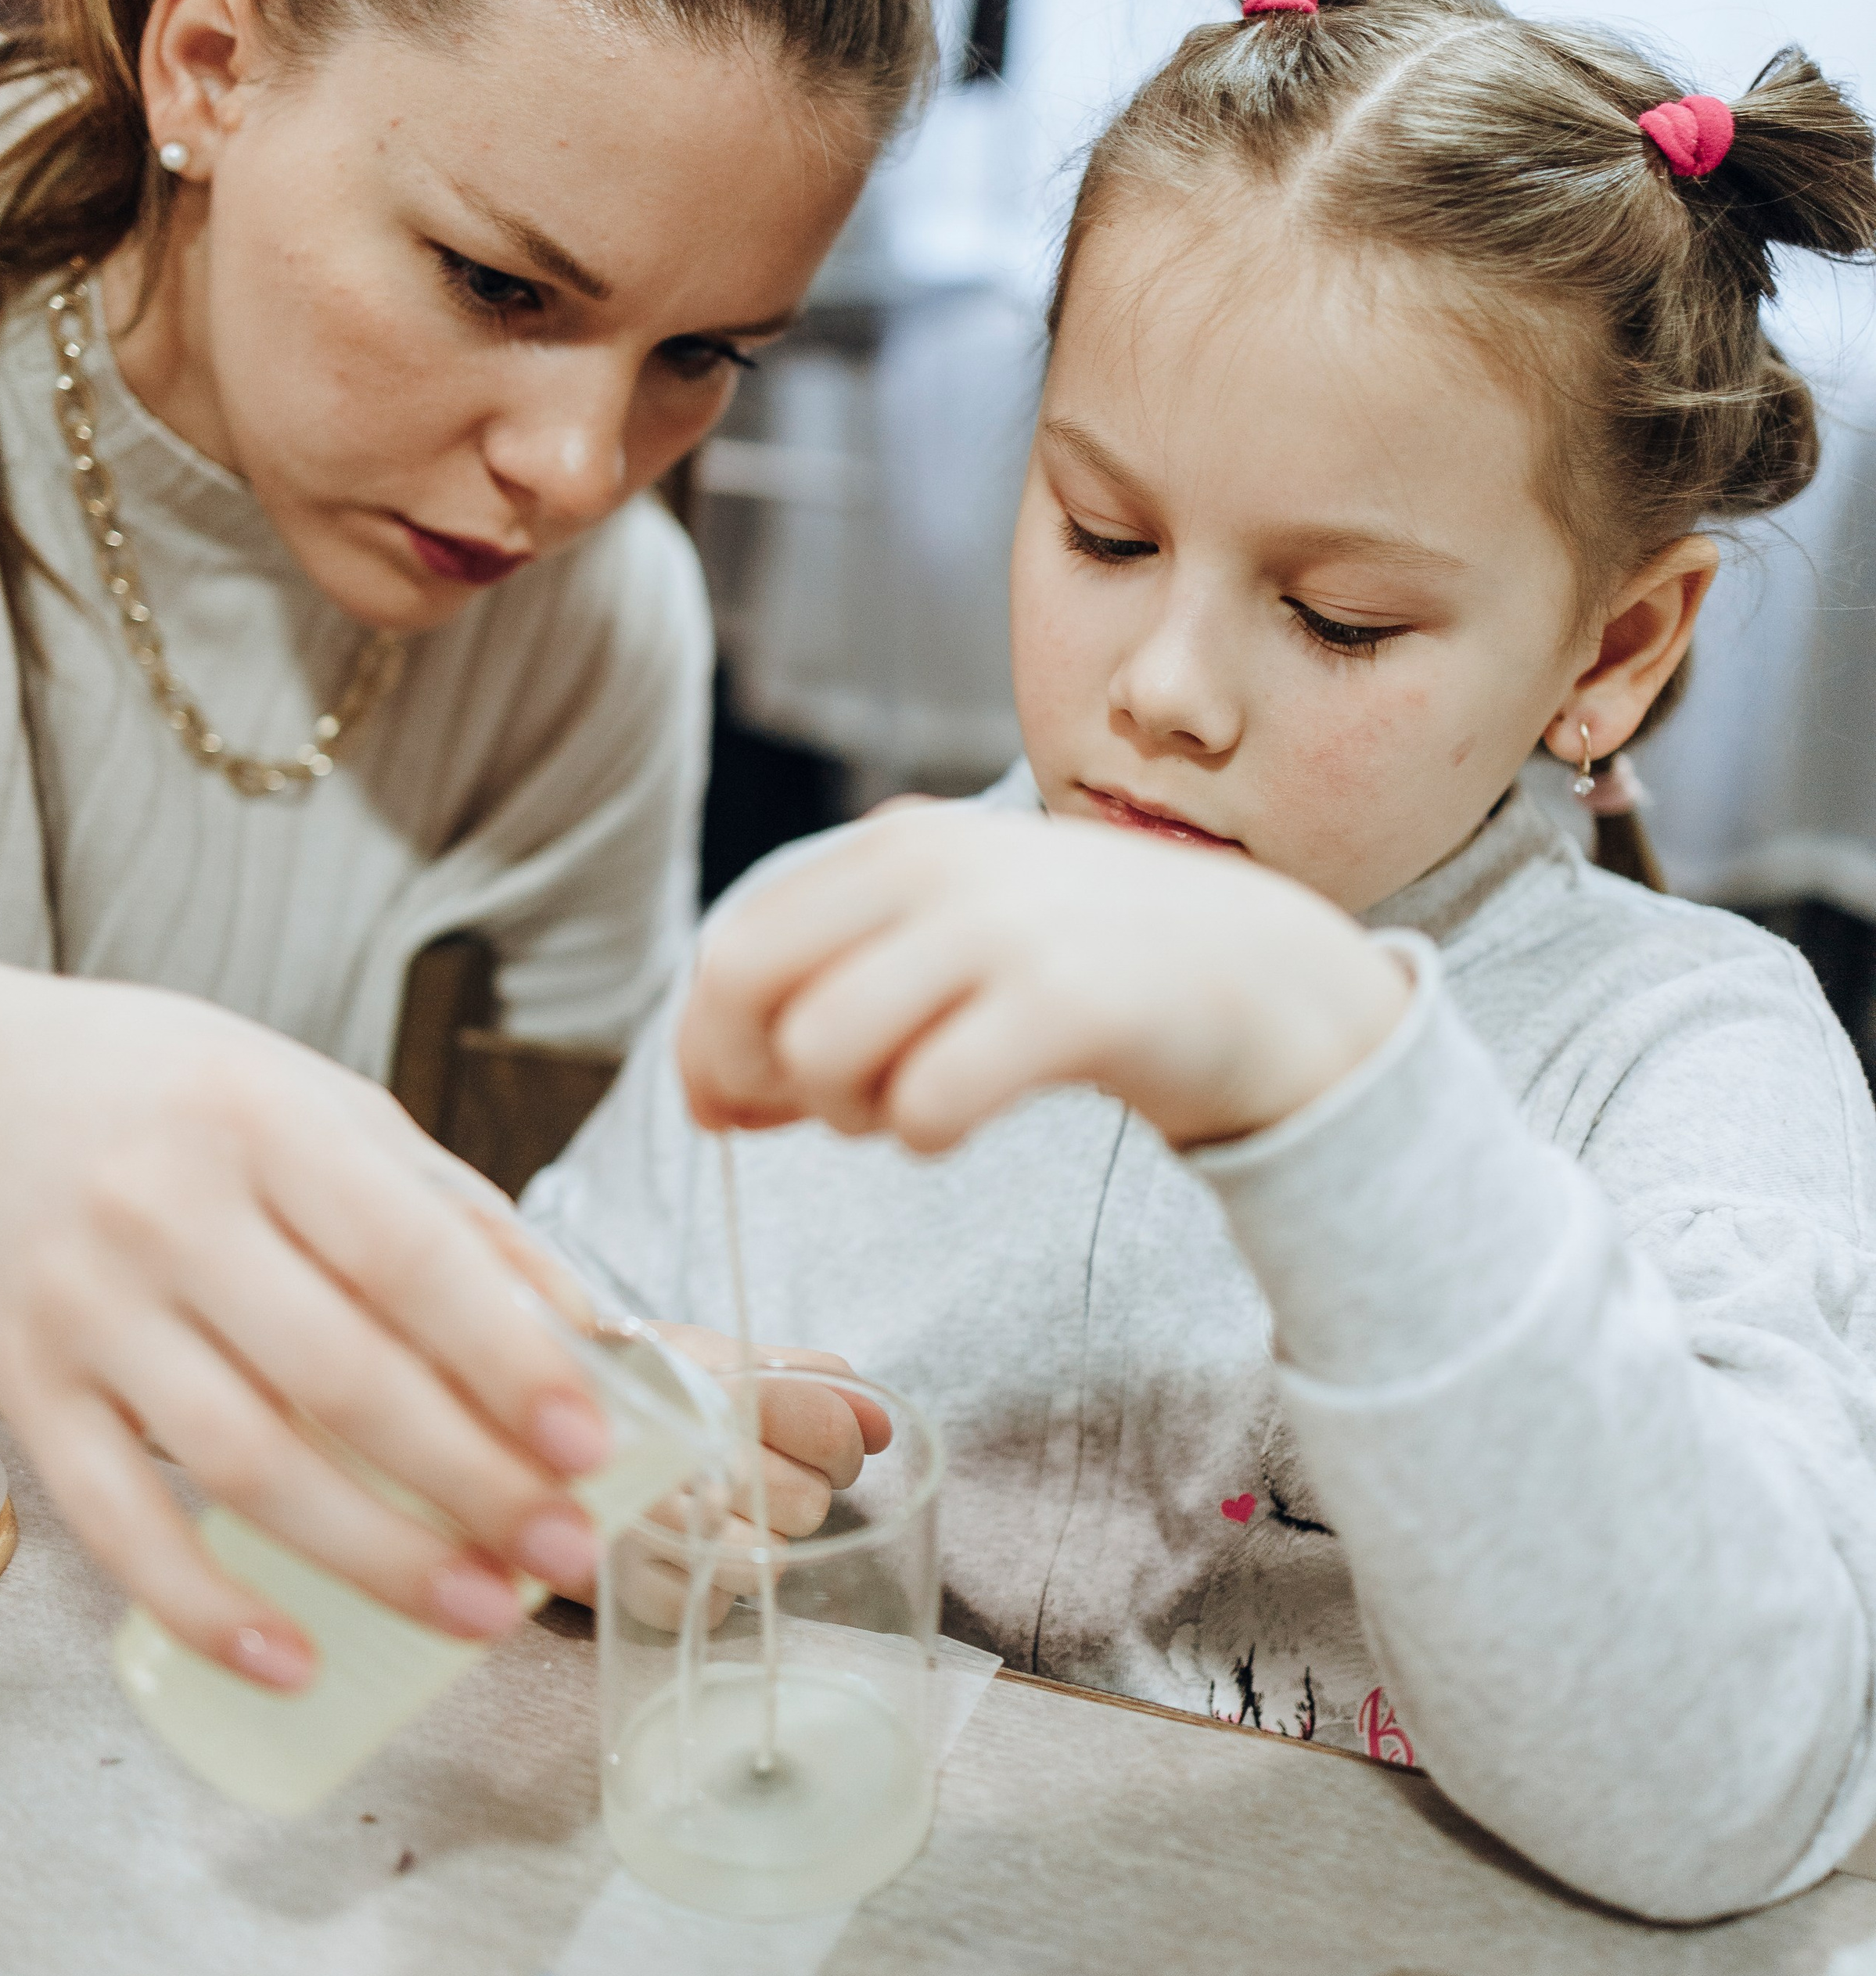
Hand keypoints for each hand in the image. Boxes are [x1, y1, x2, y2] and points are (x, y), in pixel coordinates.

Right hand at [0, 949, 620, 1686]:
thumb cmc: (185, 1104)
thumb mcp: (328, 1106)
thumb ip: (455, 1213)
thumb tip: (586, 1333)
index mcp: (264, 1123)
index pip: (406, 1256)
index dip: (507, 1359)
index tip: (589, 1445)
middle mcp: (166, 1211)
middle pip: (338, 1376)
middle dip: (470, 1482)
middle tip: (563, 1553)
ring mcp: (88, 1307)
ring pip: (241, 1464)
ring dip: (372, 1557)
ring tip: (477, 1611)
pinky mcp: (27, 1390)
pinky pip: (115, 1522)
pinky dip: (204, 1607)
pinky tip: (295, 1661)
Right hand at [600, 1331, 889, 1631]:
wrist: (532, 1426)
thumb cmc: (650, 1392)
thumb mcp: (722, 1358)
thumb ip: (813, 1380)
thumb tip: (883, 1429)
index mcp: (710, 1382)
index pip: (827, 1425)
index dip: (839, 1444)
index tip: (817, 1447)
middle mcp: (677, 1451)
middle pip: (807, 1502)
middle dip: (797, 1494)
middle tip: (757, 1481)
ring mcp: (645, 1522)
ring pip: (769, 1564)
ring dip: (760, 1545)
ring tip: (720, 1515)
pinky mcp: (624, 1587)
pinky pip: (713, 1608)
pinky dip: (709, 1587)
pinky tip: (686, 1551)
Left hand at [677, 805, 1409, 1154]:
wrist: (1268, 979)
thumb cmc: (1089, 970)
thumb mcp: (954, 937)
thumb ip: (836, 985)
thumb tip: (708, 1093)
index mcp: (898, 843)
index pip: (733, 946)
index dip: (711, 1046)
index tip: (742, 1107)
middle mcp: (938, 865)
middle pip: (748, 989)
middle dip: (759, 1076)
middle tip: (830, 1111)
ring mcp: (1004, 928)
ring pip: (820, 1048)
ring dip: (848, 1110)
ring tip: (913, 1105)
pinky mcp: (1068, 1005)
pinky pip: (923, 1102)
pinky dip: (925, 1132)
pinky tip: (970, 1117)